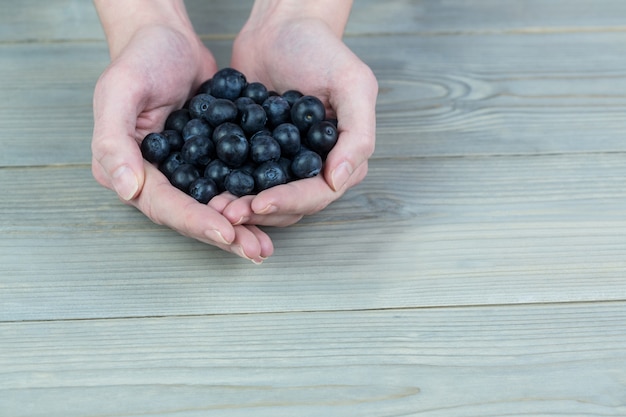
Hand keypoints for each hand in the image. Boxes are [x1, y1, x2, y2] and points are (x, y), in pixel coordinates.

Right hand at [91, 23, 272, 262]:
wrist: (167, 39)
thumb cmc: (139, 59)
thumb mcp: (118, 92)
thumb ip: (113, 141)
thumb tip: (127, 190)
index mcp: (128, 169)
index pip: (164, 205)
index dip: (195, 221)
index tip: (227, 233)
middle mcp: (155, 177)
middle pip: (192, 215)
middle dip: (225, 235)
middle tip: (256, 251)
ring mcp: (184, 171)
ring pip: (214, 206)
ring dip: (241, 227)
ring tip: (267, 245)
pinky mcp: (209, 160)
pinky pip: (229, 185)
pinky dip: (249, 199)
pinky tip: (272, 211)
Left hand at [219, 6, 377, 226]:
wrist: (280, 28)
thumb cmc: (322, 50)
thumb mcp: (353, 85)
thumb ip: (358, 134)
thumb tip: (339, 180)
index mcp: (342, 157)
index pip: (319, 194)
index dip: (290, 202)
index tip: (259, 202)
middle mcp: (315, 167)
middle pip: (290, 204)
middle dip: (259, 211)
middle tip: (228, 212)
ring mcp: (284, 163)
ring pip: (264, 197)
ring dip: (240, 205)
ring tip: (214, 206)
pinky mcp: (255, 154)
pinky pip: (241, 177)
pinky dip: (225, 186)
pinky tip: (206, 189)